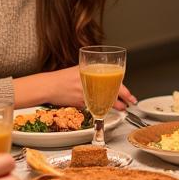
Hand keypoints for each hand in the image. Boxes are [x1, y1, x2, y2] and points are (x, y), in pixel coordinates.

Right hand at [15, 66, 136, 109]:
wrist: (48, 86)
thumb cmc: (62, 79)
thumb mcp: (79, 70)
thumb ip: (92, 74)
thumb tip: (106, 80)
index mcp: (90, 69)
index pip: (112, 77)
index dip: (123, 88)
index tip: (130, 94)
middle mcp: (89, 78)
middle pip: (111, 88)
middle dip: (123, 97)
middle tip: (131, 102)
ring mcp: (85, 90)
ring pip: (105, 99)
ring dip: (115, 104)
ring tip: (123, 107)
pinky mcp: (80, 101)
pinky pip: (93, 105)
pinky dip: (101, 108)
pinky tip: (105, 110)